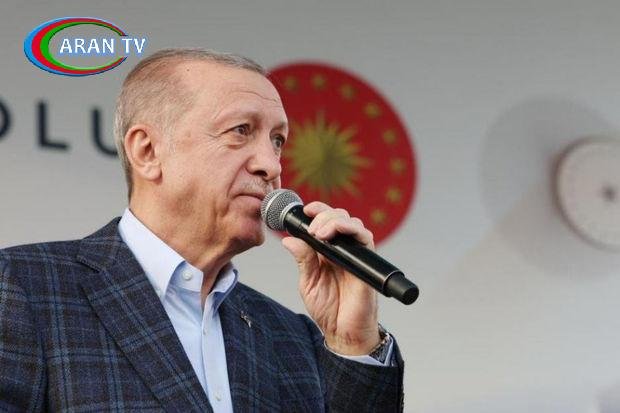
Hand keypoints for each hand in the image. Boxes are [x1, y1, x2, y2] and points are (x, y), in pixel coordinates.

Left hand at [282, 201, 380, 354]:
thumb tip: (289, 240)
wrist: (343, 332)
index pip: (326, 222)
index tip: (305, 210)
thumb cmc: (328, 310)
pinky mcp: (367, 262)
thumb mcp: (309, 283)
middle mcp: (344, 250)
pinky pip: (365, 238)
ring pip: (352, 222)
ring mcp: (356, 255)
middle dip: (323, 215)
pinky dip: (350, 229)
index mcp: (328, 252)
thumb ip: (303, 260)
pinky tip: (334, 234)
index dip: (318, 211)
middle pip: (339, 217)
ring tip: (319, 232)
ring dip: (334, 220)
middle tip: (311, 229)